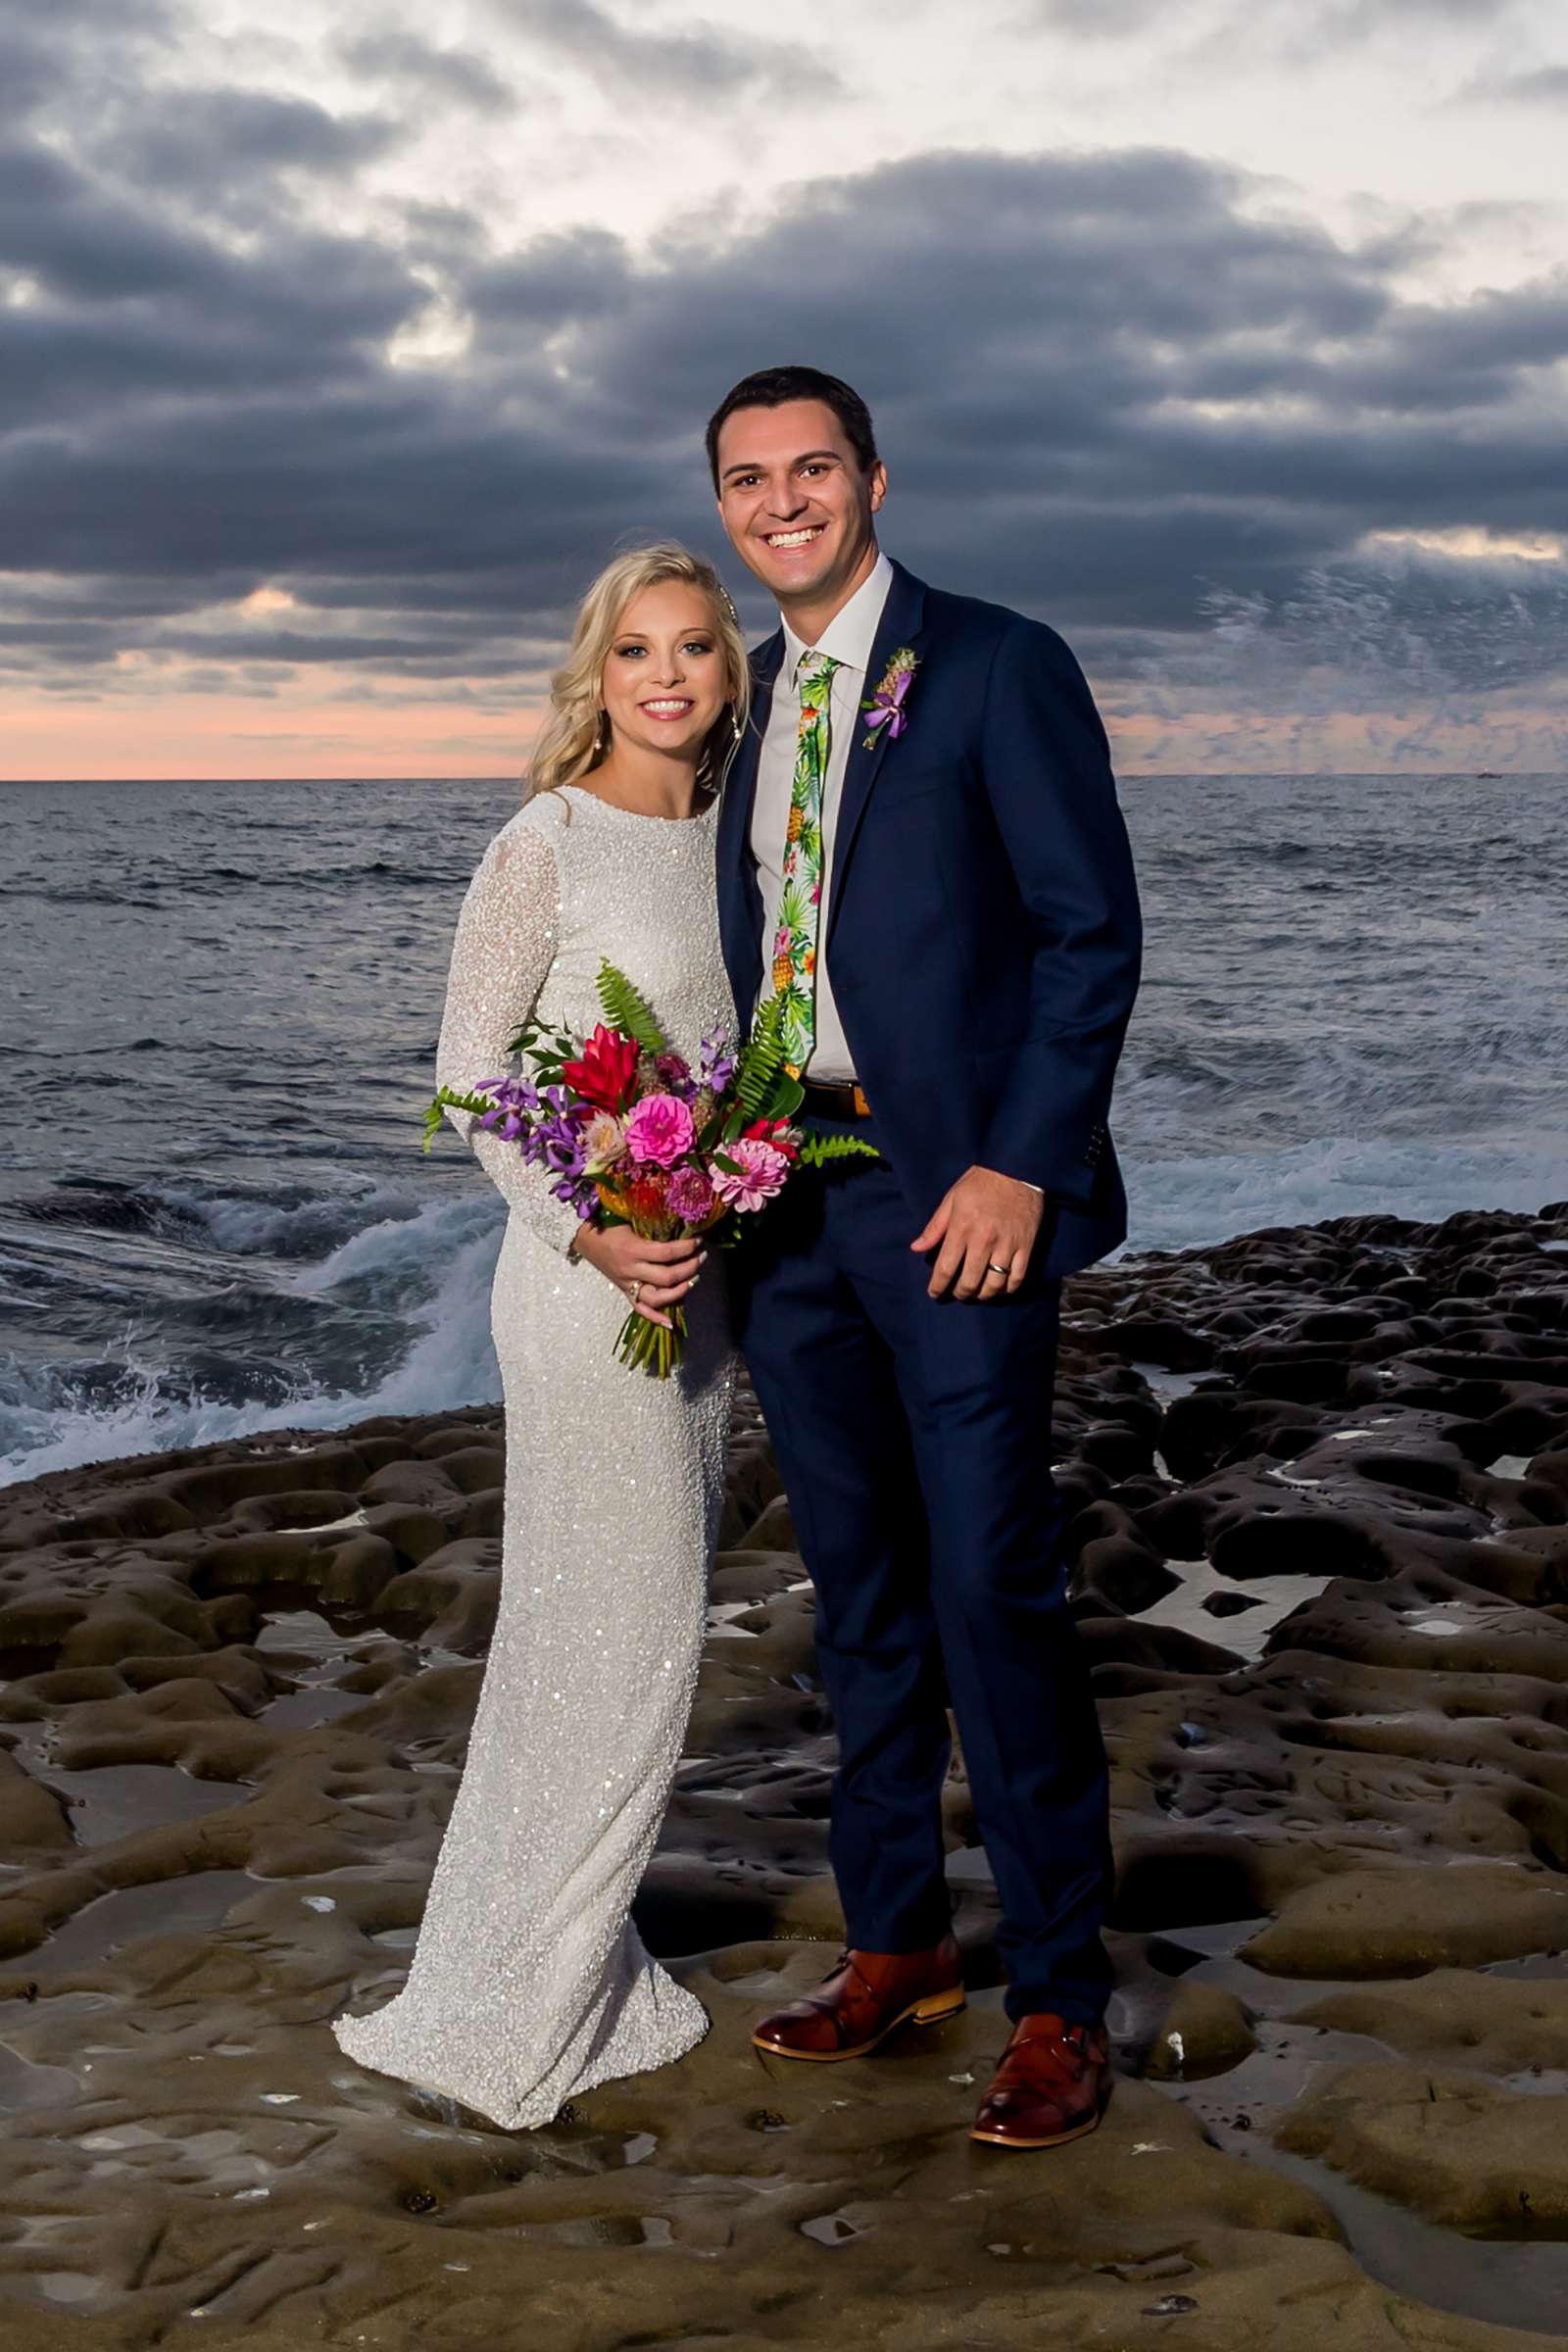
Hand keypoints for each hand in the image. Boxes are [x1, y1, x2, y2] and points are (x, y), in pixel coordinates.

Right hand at [570, 1225, 705, 1329]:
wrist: (585, 1237)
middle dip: (689, 1268)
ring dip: (680, 1291)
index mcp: (633, 1249)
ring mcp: (627, 1284)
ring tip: (694, 1279)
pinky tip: (670, 1324)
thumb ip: (654, 1227)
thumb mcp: (631, 1221)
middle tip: (702, 1258)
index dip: (686, 1248)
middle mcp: (631, 1270)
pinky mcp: (624, 1292)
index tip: (699, 1241)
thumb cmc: (610, 1225)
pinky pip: (640, 1310)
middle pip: (667, 1277)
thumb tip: (683, 1226)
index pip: (666, 1253)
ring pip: (657, 1297)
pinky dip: (655, 1318)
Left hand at [910, 1166, 1042, 1300]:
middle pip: (970, 1282)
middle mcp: (984, 1241)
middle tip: (957, 1294)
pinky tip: (1000, 1288)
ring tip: (977, 1293)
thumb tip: (916, 1248)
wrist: (1017, 1168)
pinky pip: (1017, 1277)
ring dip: (983, 1295)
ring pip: (994, 1285)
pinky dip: (1007, 1289)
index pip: (946, 1268)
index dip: (938, 1286)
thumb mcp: (952, 1199)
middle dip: (960, 1293)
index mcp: (962, 1228)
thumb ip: (935, 1227)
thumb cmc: (980, 1182)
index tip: (934, 1293)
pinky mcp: (1026, 1245)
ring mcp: (1007, 1245)